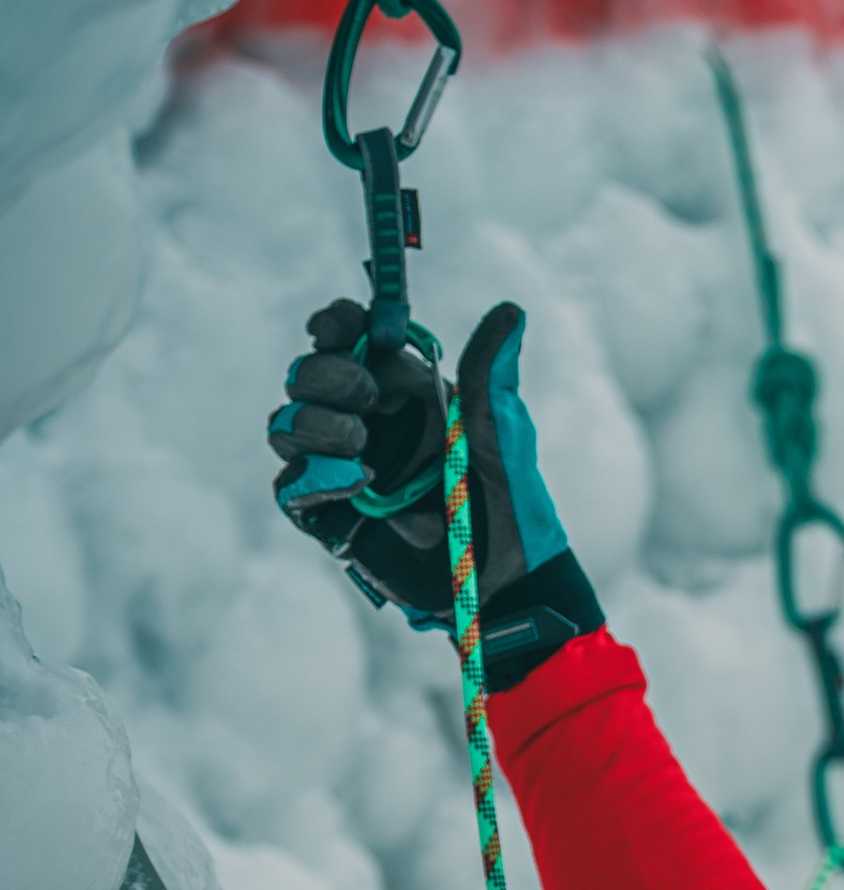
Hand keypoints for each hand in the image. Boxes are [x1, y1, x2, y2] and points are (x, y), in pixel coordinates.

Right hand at [270, 301, 602, 686]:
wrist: (504, 580)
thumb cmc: (510, 501)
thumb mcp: (501, 433)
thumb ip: (491, 374)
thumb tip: (510, 309)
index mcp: (400, 389)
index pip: (347, 336)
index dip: (334, 324)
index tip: (337, 327)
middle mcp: (365, 421)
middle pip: (306, 375)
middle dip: (325, 375)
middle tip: (367, 398)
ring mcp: (342, 467)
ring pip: (286, 426)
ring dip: (314, 424)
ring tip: (362, 447)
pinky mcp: (332, 514)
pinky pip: (291, 487)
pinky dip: (314, 477)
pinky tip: (355, 483)